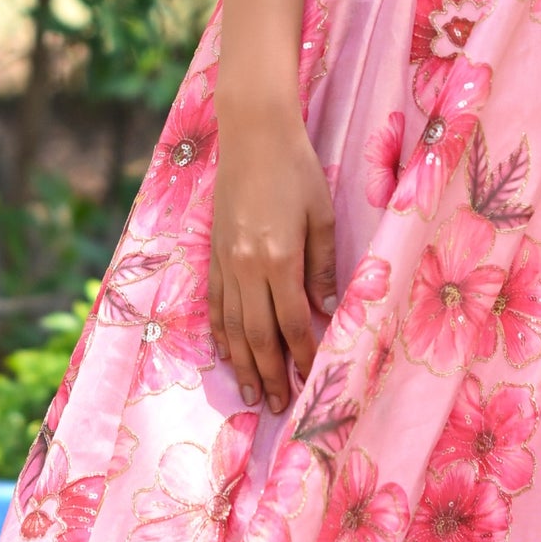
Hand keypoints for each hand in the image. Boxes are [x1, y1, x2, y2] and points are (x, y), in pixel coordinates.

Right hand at [206, 104, 337, 412]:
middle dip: (271, 373)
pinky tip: (227, 353)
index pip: (292, 322)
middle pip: (258, 334)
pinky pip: (214, 303)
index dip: (303, 354)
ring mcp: (224, 261)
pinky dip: (220, 333)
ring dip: (243, 363)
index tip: (314, 380)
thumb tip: (327, 311)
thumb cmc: (296, 169)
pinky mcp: (213, 253)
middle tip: (280, 406)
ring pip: (232, 325)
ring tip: (253, 394)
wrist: (252, 135)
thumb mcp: (321, 216)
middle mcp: (246, 267)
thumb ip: (322, 267)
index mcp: (278, 258)